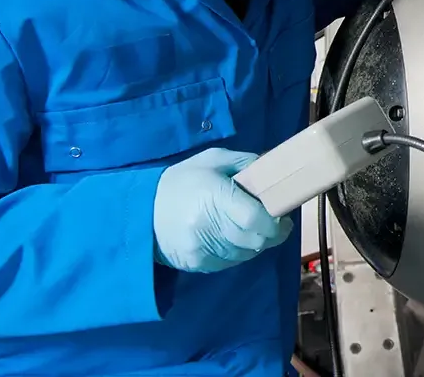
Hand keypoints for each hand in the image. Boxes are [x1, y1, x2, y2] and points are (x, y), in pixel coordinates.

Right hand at [153, 148, 292, 272]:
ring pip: (246, 254)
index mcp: (214, 196)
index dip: (274, 222)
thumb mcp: (212, 160)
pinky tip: (233, 238)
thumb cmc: (183, 180)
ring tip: (252, 229)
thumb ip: (245, 163)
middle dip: (272, 233)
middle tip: (275, 222)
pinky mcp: (195, 263)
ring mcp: (200, 248)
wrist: (141, 209)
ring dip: (256, 243)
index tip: (283, 216)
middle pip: (255, 240)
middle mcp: (207, 226)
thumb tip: (273, 170)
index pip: (253, 218)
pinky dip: (239, 252)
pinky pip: (230, 263)